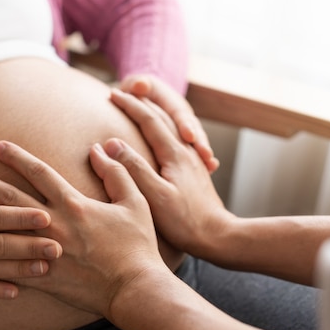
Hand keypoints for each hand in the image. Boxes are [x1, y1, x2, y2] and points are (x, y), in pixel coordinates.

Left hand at [0, 140, 163, 317]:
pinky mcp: (42, 276)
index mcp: (73, 205)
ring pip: (3, 229)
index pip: (39, 173)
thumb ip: (117, 172)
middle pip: (10, 198)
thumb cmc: (137, 246)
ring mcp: (44, 252)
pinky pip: (10, 265)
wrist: (133, 290)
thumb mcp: (134, 202)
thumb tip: (99, 148)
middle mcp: (52, 225)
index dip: (18, 157)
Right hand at [107, 89, 235, 255]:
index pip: (148, 119)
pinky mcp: (193, 170)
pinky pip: (176, 139)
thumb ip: (133, 167)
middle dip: (140, 102)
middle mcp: (185, 150)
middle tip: (120, 93)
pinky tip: (161, 136)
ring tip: (138, 106)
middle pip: (161, 116)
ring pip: (171, 126)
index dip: (129, 105)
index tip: (111, 94)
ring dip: (153, 112)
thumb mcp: (154, 196)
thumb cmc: (184, 221)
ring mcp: (191, 159)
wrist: (218, 236)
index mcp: (174, 153)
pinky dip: (164, 128)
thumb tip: (111, 142)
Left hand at [120, 74, 219, 171]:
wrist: (139, 96)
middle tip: (207, 155)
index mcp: (172, 102)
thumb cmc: (134, 92)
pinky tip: (210, 171)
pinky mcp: (183, 141)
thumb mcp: (137, 84)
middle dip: (200, 142)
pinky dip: (202, 161)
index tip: (188, 136)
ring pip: (196, 141)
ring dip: (203, 152)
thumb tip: (140, 85)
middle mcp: (182, 116)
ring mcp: (185, 128)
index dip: (184, 124)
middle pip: (193, 129)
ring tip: (211, 166)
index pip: (180, 114)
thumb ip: (139, 84)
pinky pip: (193, 151)